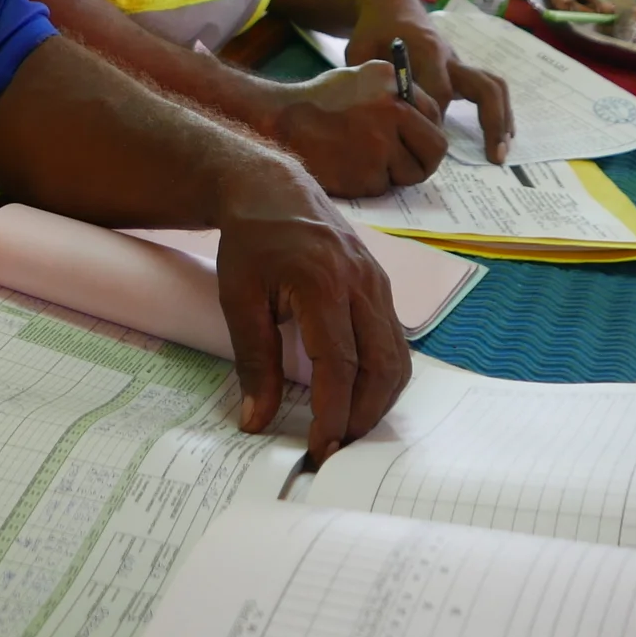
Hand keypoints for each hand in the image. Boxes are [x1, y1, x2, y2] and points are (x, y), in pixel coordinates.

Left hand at [211, 159, 410, 460]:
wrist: (273, 188)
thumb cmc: (251, 242)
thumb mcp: (238, 299)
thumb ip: (252, 361)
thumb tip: (257, 421)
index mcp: (323, 282)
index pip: (340, 362)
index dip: (334, 411)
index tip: (319, 447)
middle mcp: (361, 282)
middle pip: (382, 365)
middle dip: (363, 415)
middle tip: (337, 448)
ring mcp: (378, 281)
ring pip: (397, 356)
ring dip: (378, 400)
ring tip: (347, 428)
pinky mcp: (381, 285)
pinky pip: (395, 339)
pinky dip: (384, 375)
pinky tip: (359, 394)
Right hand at [259, 62, 447, 195]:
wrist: (280, 121)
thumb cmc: (321, 101)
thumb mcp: (361, 78)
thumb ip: (396, 94)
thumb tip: (426, 119)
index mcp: (393, 83)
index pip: (435, 115)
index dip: (426, 132)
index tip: (417, 141)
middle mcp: (393, 111)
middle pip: (435, 149)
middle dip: (424, 161)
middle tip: (409, 165)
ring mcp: (380, 145)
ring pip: (409, 173)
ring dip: (392, 173)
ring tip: (364, 160)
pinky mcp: (366, 175)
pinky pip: (381, 187)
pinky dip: (367, 183)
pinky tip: (347, 166)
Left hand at [349, 0, 514, 164]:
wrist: (392, 8)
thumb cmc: (373, 32)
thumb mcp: (360, 51)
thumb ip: (367, 80)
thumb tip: (373, 115)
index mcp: (426, 50)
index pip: (441, 91)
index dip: (436, 118)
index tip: (423, 138)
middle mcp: (449, 57)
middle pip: (483, 87)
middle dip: (490, 121)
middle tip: (494, 157)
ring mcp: (458, 63)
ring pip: (493, 86)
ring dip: (502, 118)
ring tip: (501, 152)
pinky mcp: (460, 70)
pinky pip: (489, 87)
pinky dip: (498, 110)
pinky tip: (502, 135)